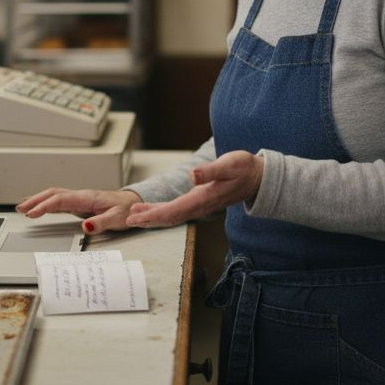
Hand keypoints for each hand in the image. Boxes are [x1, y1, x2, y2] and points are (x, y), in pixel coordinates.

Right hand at [16, 188, 142, 234]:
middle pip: (53, 194)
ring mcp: (79, 199)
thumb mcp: (118, 218)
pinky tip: (38, 207)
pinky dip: (46, 203)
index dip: (44, 205)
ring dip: (38, 200)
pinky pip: (59, 200)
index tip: (32, 213)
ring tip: (22, 207)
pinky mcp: (79, 204)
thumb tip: (85, 226)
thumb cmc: (126, 210)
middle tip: (20, 209)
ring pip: (54, 195)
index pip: (61, 199)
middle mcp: (81, 196)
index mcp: (87, 197)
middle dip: (35, 200)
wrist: (133, 204)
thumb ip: (101, 223)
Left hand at [125, 151, 262, 228]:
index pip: (174, 210)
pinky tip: (150, 209)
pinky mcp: (199, 202)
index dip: (153, 215)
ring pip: (172, 216)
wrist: (258, 178)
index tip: (135, 218)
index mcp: (203, 198)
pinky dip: (161, 212)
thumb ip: (210, 171)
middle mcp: (199, 205)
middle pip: (169, 217)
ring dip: (152, 217)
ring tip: (133, 216)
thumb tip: (192, 175)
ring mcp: (199, 206)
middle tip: (126, 221)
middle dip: (148, 220)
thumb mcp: (229, 164)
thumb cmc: (244, 168)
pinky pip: (177, 211)